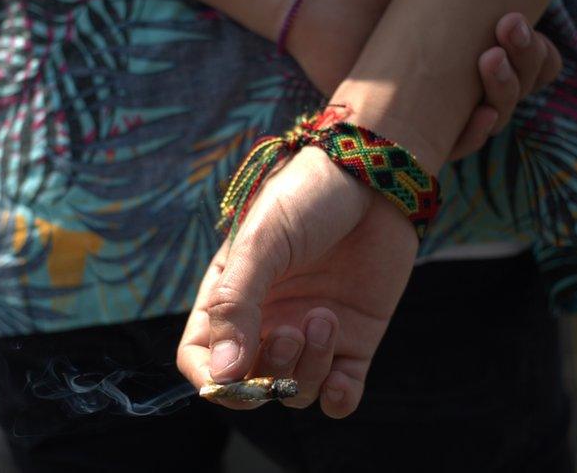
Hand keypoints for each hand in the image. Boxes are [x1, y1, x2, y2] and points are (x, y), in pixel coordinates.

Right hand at [178, 146, 416, 417]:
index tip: (232, 378)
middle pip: (250, 385)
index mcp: (230, 298)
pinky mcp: (354, 341)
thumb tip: (222, 375)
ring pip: (296, 393)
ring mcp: (310, 335)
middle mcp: (266, 323)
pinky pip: (339, 396)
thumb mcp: (261, 243)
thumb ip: (237, 306)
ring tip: (325, 316)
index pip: (202, 359)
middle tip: (292, 332)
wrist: (374, 178)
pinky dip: (338, 399)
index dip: (212, 380)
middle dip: (267, 375)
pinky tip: (344, 379)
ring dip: (309, 370)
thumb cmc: (307, 198)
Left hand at [284, 0, 560, 159]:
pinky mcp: (407, 130)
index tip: (525, 22)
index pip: (532, 63)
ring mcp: (438, 107)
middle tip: (508, 26)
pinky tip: (483, 115)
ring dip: (506, 92)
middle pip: (519, 89)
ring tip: (490, 58)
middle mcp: (464, 79)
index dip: (540, 53)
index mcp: (479, 44)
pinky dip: (474, 134)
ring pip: (495, 117)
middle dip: (526, 62)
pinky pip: (453, 147)